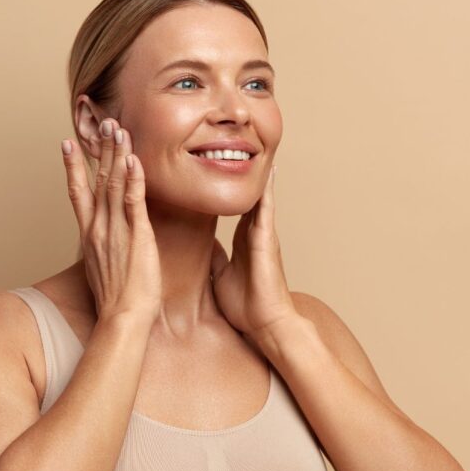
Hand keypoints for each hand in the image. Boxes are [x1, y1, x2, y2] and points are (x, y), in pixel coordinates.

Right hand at [62, 118, 161, 328]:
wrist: (123, 319)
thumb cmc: (118, 301)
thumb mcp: (105, 268)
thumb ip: (106, 248)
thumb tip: (109, 243)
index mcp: (90, 235)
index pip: (77, 192)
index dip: (73, 166)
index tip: (68, 143)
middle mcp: (99, 228)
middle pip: (96, 180)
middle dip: (99, 149)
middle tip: (102, 122)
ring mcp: (116, 230)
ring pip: (114, 183)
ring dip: (116, 154)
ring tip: (117, 129)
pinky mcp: (136, 236)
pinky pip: (133, 201)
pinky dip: (133, 178)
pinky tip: (133, 159)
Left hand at [209, 164, 299, 343]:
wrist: (266, 325)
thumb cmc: (247, 306)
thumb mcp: (221, 275)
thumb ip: (215, 258)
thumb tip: (201, 245)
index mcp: (244, 241)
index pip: (233, 208)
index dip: (227, 188)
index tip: (219, 167)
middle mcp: (255, 233)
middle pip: (248, 196)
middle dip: (244, 173)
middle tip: (238, 146)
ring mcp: (264, 235)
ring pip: (259, 197)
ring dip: (258, 175)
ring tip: (258, 147)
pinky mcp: (267, 240)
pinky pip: (266, 211)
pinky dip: (267, 192)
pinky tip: (268, 173)